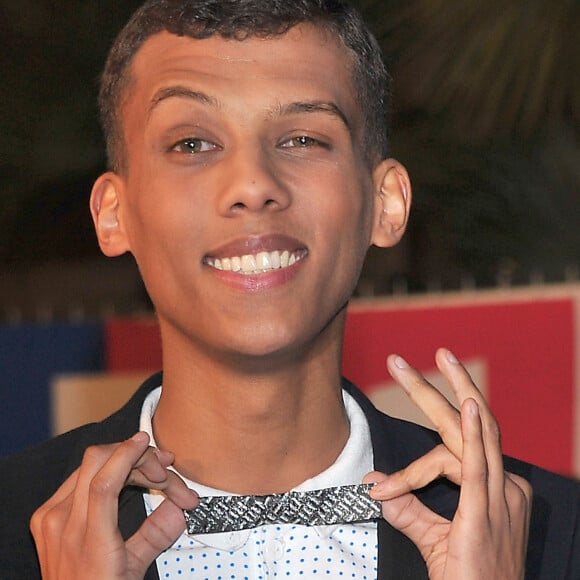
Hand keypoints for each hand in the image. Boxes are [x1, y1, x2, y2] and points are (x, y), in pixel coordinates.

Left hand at [30, 432, 197, 579]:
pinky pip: (77, 478)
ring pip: (88, 467)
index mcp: (87, 541)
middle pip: (97, 463)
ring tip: (150, 475)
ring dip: (121, 462)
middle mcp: (62, 523)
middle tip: (163, 469)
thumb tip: (178, 509)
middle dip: (134, 456)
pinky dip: (103, 471)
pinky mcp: (45, 515)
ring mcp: (50, 517)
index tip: (145, 442)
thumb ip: (157, 535)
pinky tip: (123, 480)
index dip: (127, 454)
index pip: (104, 482)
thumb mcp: (133, 570)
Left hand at [364, 348, 531, 579]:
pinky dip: (475, 433)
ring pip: (474, 431)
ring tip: (427, 361)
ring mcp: (500, 496)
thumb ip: (406, 506)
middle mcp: (504, 486)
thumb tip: (373, 482)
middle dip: (454, 384)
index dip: (423, 448)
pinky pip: (478, 464)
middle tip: (440, 351)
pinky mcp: (486, 511)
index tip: (385, 472)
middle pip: (477, 423)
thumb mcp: (431, 536)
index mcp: (497, 489)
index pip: (460, 449)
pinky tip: (467, 405)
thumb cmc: (465, 579)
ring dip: (448, 392)